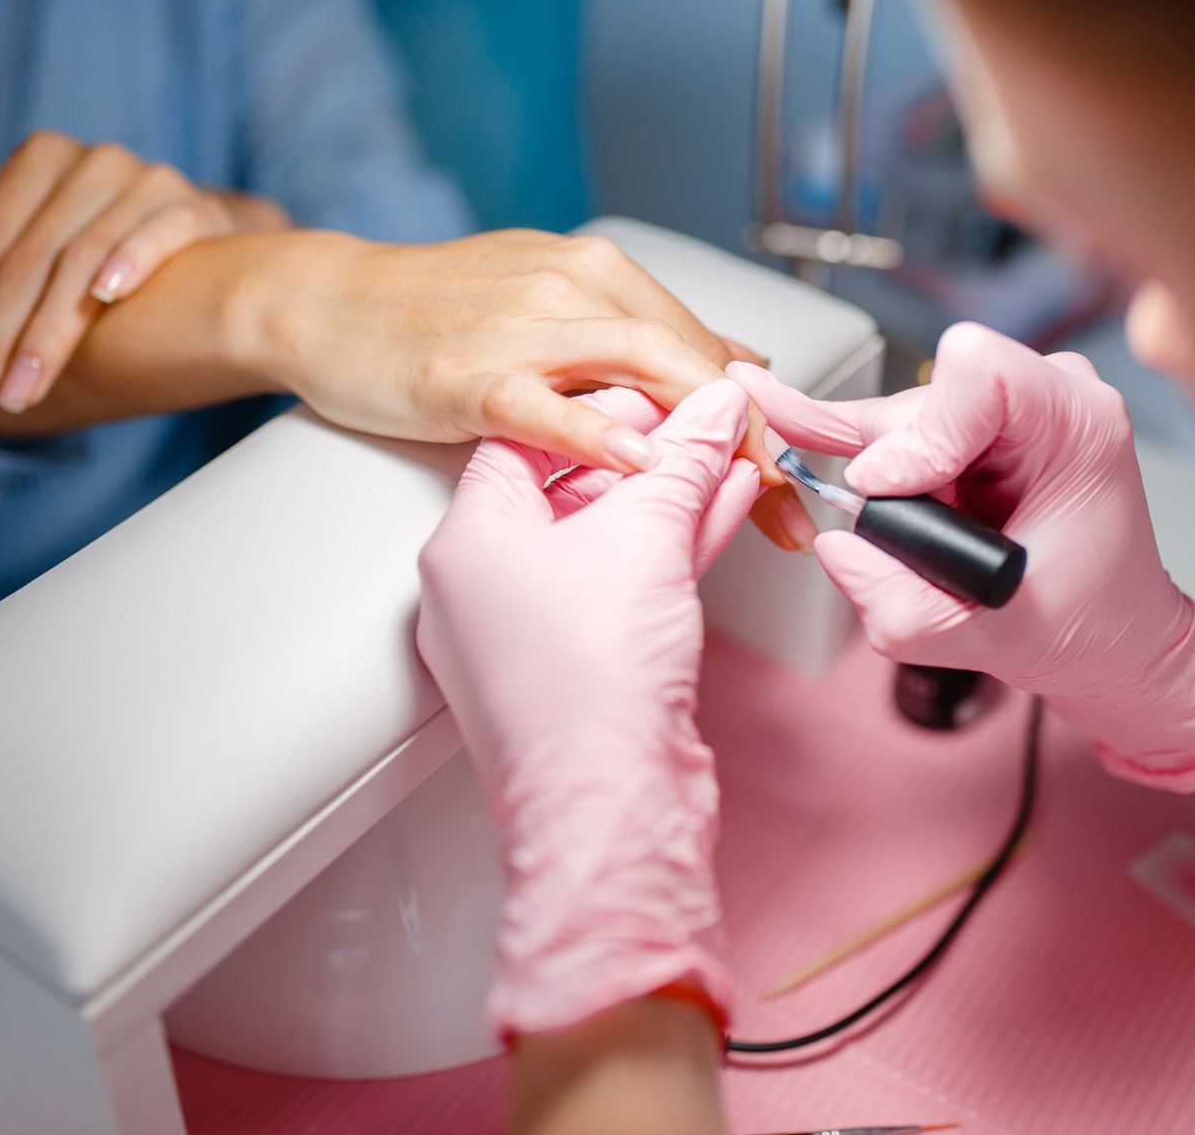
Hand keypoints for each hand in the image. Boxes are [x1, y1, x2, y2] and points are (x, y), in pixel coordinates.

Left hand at [0, 130, 288, 435]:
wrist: (208, 234)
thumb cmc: (108, 242)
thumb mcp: (40, 234)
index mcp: (39, 161)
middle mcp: (89, 161)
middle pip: (25, 260)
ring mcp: (144, 181)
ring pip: (80, 258)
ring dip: (46, 335)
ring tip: (21, 393)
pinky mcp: (195, 207)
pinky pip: (160, 233)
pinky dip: (131, 259)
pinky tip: (106, 296)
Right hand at [248, 227, 811, 546]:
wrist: (326, 302)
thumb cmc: (436, 314)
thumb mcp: (550, 306)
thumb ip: (637, 336)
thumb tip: (735, 363)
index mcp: (601, 273)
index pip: (706, 348)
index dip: (764, 416)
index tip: (801, 480)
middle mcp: (575, 286)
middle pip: (693, 361)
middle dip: (757, 437)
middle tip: (795, 507)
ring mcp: (522, 327)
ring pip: (642, 369)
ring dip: (709, 438)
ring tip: (755, 495)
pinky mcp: (468, 372)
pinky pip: (547, 405)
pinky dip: (598, 435)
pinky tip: (640, 466)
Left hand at [416, 378, 760, 1035]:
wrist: (607, 808)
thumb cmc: (588, 688)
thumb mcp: (644, 535)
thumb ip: (682, 461)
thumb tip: (708, 410)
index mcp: (465, 542)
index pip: (526, 434)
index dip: (600, 403)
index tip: (656, 388)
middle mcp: (483, 587)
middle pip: (568, 486)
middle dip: (647, 454)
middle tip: (702, 420)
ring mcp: (528, 635)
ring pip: (603, 540)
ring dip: (670, 500)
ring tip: (729, 459)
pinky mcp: (578, 671)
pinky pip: (623, 586)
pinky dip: (670, 548)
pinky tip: (723, 512)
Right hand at [730, 323, 1194, 791]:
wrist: (1112, 633)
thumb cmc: (1085, 621)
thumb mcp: (993, 640)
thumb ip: (903, 607)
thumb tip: (836, 546)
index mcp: (1080, 424)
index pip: (978, 372)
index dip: (924, 432)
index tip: (898, 491)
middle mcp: (1050, 394)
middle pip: (922, 402)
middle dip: (895, 474)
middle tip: (915, 540)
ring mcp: (1012, 402)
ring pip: (900, 418)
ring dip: (887, 482)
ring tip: (927, 539)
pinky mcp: (972, 420)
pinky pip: (892, 419)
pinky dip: (842, 431)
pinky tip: (792, 415)